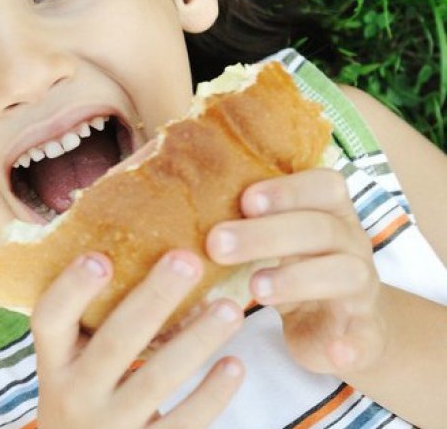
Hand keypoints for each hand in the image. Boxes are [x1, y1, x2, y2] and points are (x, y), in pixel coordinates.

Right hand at [34, 250, 244, 427]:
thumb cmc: (84, 404)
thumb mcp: (69, 371)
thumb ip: (90, 329)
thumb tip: (135, 253)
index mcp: (53, 365)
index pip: (49, 320)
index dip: (72, 288)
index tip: (100, 256)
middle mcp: (75, 394)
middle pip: (115, 342)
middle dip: (153, 298)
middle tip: (188, 260)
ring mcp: (111, 426)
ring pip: (157, 379)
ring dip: (197, 340)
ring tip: (230, 308)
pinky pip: (186, 421)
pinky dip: (213, 394)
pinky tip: (235, 365)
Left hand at [207, 168, 384, 375]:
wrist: (337, 323)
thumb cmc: (291, 267)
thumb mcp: (271, 240)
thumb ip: (240, 222)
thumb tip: (170, 206)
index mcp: (328, 213)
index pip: (325, 186)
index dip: (288, 191)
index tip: (246, 199)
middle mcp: (349, 244)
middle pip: (320, 229)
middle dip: (267, 234)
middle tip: (217, 244)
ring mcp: (360, 288)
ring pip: (345, 274)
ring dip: (299, 279)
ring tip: (255, 288)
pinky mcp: (363, 332)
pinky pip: (366, 337)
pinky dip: (351, 344)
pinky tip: (334, 350)